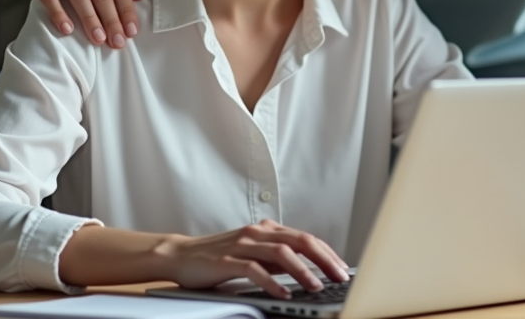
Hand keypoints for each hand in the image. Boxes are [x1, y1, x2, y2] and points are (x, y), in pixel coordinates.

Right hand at [159, 220, 349, 297]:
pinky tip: (283, 294)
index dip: (327, 253)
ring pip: (280, 253)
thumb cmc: (219, 258)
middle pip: (299, 241)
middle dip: (324, 259)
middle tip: (340, 277)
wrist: (181, 255)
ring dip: (302, 271)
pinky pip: (254, 269)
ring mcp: (242, 244)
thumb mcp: (253, 255)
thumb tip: (308, 271)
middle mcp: (257, 232)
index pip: (305, 238)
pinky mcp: (227, 260)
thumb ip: (276, 259)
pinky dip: (271, 282)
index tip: (343, 269)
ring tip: (316, 287)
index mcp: (266, 230)